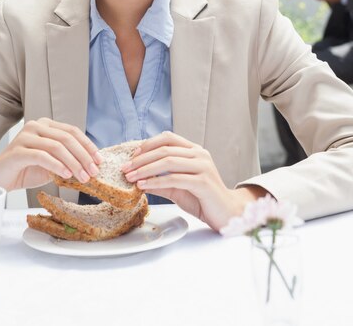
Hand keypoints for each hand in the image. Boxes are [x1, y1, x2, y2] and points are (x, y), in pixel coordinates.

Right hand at [0, 118, 102, 190]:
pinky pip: (42, 156)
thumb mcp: (52, 164)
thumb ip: (68, 160)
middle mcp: (36, 126)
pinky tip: (66, 175)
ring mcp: (26, 136)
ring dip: (73, 163)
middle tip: (93, 172)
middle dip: (83, 156)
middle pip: (67, 138)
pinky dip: (57, 165)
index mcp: (46, 125)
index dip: (88, 145)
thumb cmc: (26, 170)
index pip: (72, 131)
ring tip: (83, 177)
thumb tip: (92, 166)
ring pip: (57, 146)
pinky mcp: (18, 150)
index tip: (99, 160)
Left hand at [122, 131, 267, 230]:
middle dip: (141, 158)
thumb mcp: (178, 188)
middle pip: (165, 149)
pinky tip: (143, 185)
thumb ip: (161, 182)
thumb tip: (138, 180)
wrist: (227, 214)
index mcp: (195, 151)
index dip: (148, 144)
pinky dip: (156, 181)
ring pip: (168, 161)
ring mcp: (203, 166)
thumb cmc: (204, 199)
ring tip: (130, 177)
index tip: (132, 155)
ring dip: (145, 169)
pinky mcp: (203, 182)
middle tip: (125, 168)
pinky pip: (174, 178)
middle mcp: (200, 154)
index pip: (168, 138)